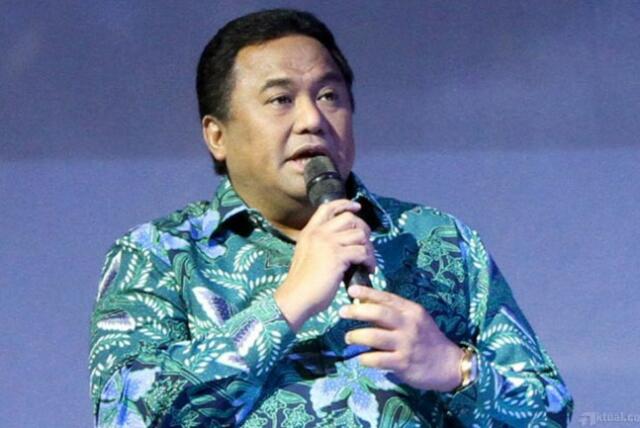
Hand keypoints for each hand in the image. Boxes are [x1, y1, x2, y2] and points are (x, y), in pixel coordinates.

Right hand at [274, 200, 375, 331]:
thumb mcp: (306, 254)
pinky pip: (362, 252)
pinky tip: (368, 269)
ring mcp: (328, 244)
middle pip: (349, 218)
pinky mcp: (338, 257)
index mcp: (309, 232)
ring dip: (369, 247)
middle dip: (362, 228)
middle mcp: (318, 233)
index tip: (356, 207)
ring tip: (368, 260)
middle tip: (366, 244)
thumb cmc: (302, 282)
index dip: (344, 204)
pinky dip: (369, 261)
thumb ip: (319, 245)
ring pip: (359, 234)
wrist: (296, 297)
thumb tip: (342, 243)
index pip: (327, 207)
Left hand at [339, 285, 463, 391]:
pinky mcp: (403, 363)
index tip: (351, 290)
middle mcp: (409, 324)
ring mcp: (406, 344)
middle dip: (357, 311)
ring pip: (374, 336)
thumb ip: (394, 312)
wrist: (449, 364)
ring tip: (348, 338)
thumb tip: (365, 303)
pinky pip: (377, 359)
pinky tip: (361, 358)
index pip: (387, 298)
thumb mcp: (415, 320)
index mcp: (411, 311)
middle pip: (379, 313)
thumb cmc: (427, 339)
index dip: (367, 292)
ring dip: (356, 336)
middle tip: (342, 312)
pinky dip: (365, 358)